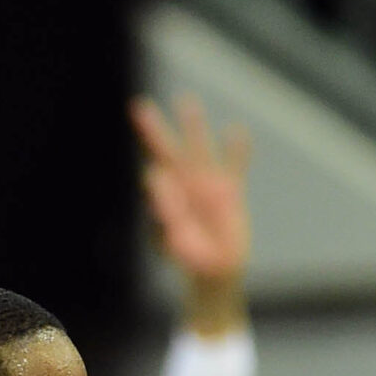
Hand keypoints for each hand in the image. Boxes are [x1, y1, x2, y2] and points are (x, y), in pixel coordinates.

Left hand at [130, 94, 250, 335]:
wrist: (215, 274)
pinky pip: (235, 166)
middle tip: (138, 107)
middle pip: (168, 153)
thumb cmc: (191, 261)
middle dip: (154, 131)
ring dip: (193, 126)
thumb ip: (166, 210)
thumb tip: (153, 175)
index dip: (156, 176)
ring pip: (200, 150)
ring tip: (185, 101)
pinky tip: (236, 132)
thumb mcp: (176, 239)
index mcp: (167, 200)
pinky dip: (237, 150)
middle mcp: (184, 188)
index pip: (155, 176)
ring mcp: (207, 187)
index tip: (159, 180)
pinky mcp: (230, 193)